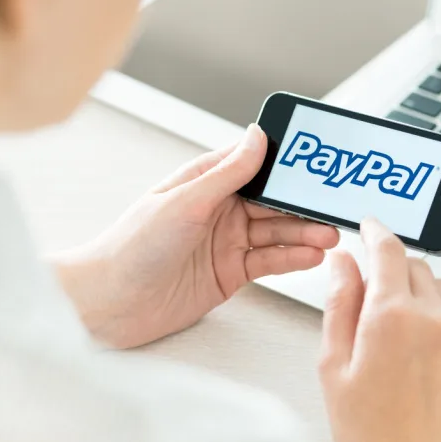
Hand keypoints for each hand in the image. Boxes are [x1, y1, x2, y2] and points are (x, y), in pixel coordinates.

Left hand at [55, 124, 339, 348]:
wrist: (110, 305)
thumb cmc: (132, 247)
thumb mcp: (186, 202)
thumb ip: (227, 172)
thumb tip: (257, 137)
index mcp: (205, 182)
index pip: (255, 166)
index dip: (287, 166)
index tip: (316, 166)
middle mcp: (219, 210)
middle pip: (273, 203)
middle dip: (303, 206)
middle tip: (330, 209)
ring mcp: (227, 242)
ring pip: (276, 233)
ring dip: (304, 234)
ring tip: (328, 236)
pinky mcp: (232, 273)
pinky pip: (270, 262)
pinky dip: (292, 259)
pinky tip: (311, 256)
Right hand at [318, 218, 440, 441]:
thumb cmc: (372, 434)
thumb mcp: (334, 366)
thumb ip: (340, 304)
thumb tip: (343, 264)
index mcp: (392, 317)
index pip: (388, 249)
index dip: (376, 231)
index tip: (370, 227)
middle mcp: (435, 319)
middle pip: (416, 264)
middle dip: (393, 267)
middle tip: (373, 294)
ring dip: (419, 290)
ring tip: (397, 328)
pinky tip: (421, 345)